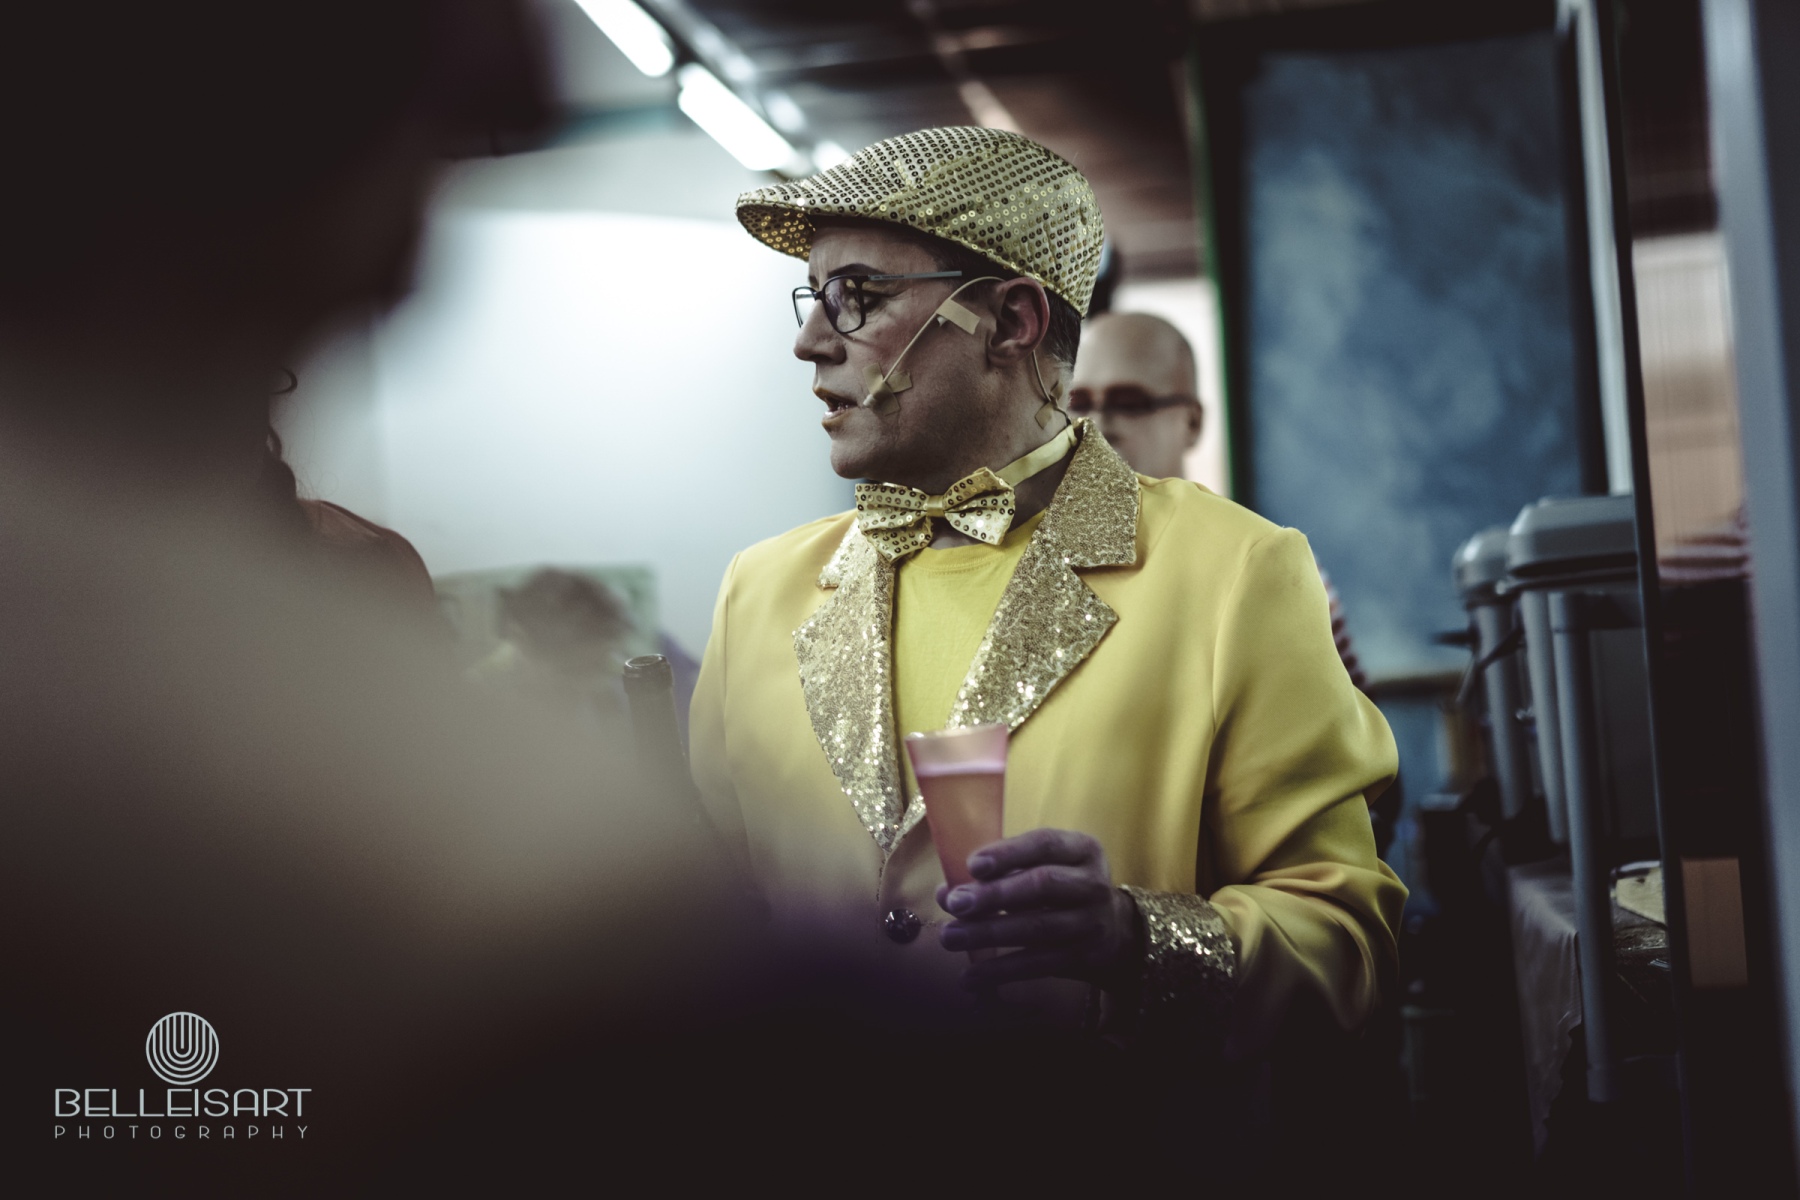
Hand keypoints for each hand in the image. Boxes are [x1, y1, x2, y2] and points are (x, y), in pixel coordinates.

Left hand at [935, 828, 1142, 991]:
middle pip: (1042, 885)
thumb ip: (1001, 872)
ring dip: (989, 933)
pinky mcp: (1083, 958)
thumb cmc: (1064, 888)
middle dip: (995, 894)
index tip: (973, 864)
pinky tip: (970, 977)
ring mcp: (1090, 923)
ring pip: (1037, 928)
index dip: (1008, 853)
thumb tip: (947, 892)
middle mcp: (1092, 884)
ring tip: (950, 937)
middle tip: (956, 903)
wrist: (1116, 931)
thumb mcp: (1046, 866)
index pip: (1045, 844)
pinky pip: (1037, 965)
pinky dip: (1000, 971)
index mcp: (1082, 849)